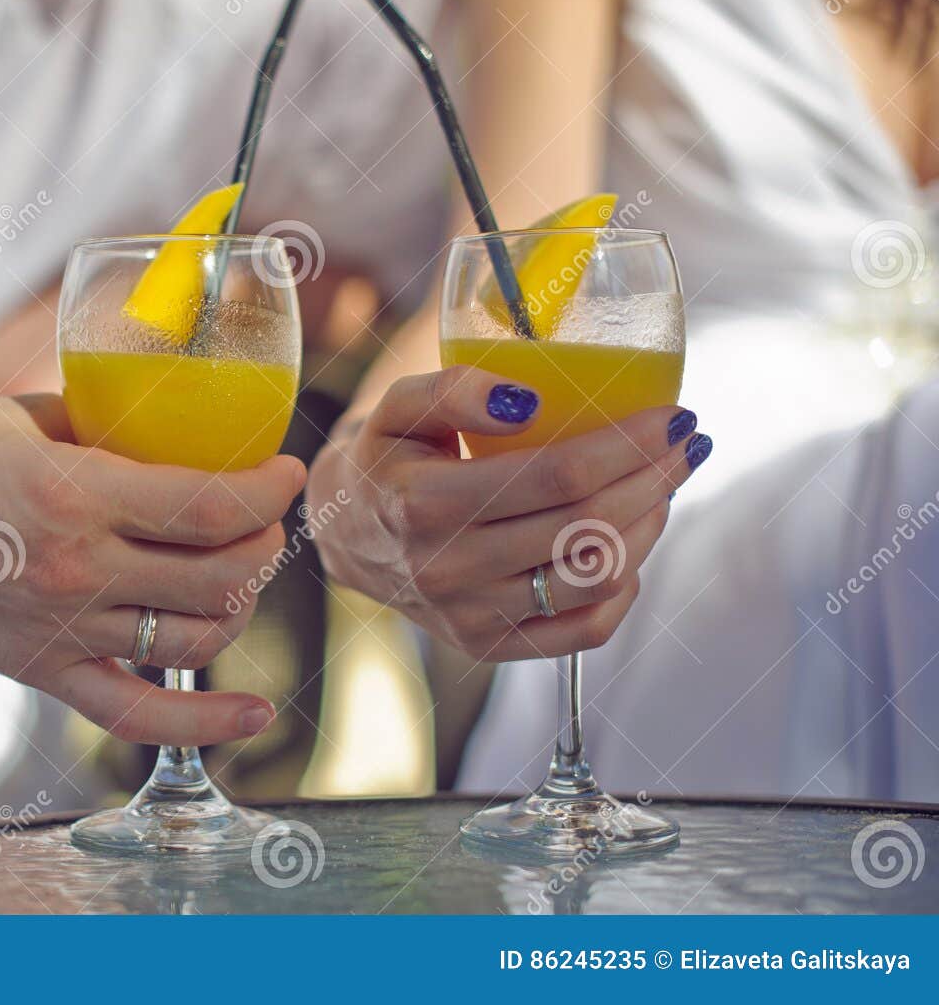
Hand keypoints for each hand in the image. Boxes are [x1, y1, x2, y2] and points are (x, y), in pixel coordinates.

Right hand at [0, 394, 305, 744]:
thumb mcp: (28, 417)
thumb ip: (110, 434)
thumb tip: (178, 438)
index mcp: (72, 494)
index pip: (211, 507)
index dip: (269, 490)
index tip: (284, 473)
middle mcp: (75, 571)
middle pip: (218, 575)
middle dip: (264, 542)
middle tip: (262, 517)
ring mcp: (59, 630)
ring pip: (194, 636)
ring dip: (239, 602)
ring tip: (239, 571)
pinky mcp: (41, 669)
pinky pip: (137, 715)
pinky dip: (204, 724)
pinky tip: (254, 714)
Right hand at [309, 365, 709, 661]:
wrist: (349, 535)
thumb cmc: (388, 458)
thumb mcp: (399, 407)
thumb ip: (453, 389)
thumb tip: (528, 399)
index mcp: (422, 503)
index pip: (556, 477)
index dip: (628, 445)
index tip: (671, 416)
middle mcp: (446, 569)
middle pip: (587, 525)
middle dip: (654, 478)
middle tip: (685, 444)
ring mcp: (470, 617)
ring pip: (596, 577)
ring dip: (647, 525)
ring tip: (661, 486)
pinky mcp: (491, 646)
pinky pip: (586, 629)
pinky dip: (625, 586)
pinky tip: (627, 541)